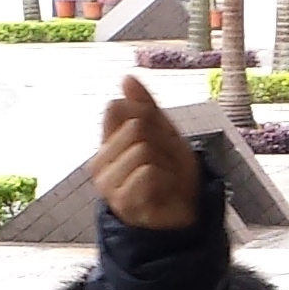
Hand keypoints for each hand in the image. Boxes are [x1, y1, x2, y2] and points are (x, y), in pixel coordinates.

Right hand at [95, 76, 200, 231]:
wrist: (187, 212)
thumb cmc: (174, 173)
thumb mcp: (164, 132)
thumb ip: (144, 106)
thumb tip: (126, 77)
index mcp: (107, 143)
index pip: (118, 108)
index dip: (148, 117)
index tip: (158, 138)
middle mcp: (101, 161)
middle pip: (136, 127)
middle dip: (162, 143)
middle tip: (166, 165)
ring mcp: (108, 183)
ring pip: (142, 149)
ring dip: (166, 164)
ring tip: (165, 180)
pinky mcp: (121, 201)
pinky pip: (148, 172)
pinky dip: (166, 180)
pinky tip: (163, 192)